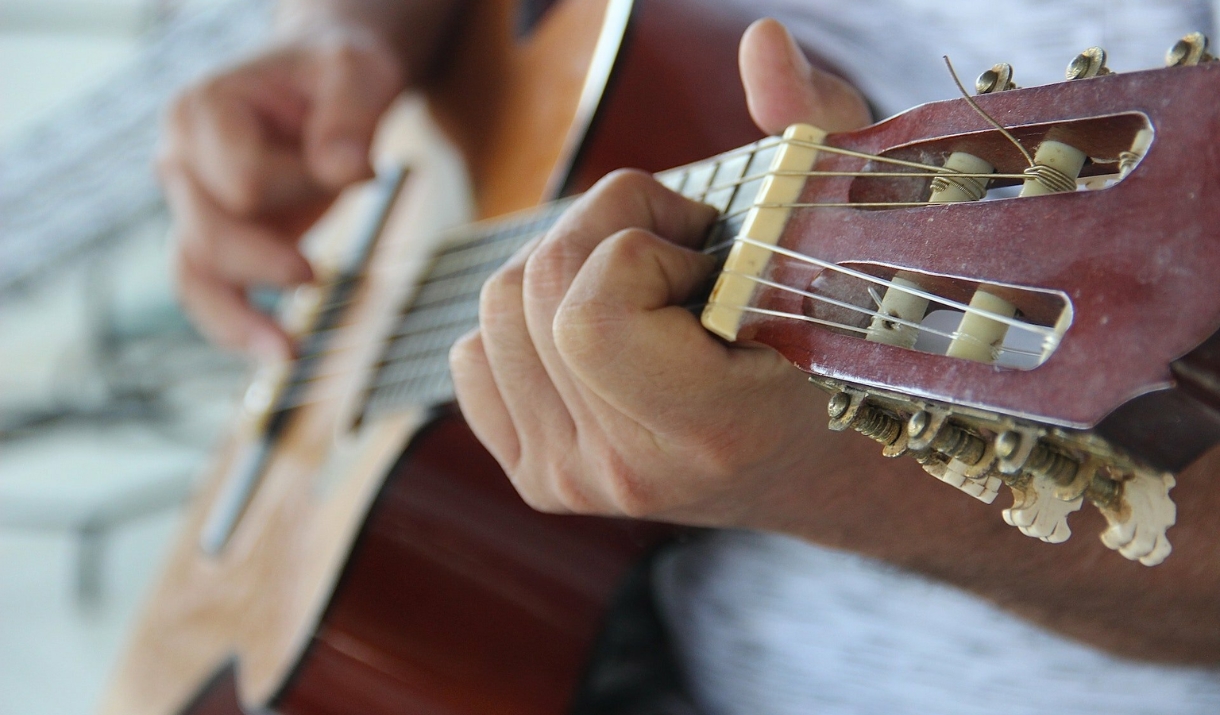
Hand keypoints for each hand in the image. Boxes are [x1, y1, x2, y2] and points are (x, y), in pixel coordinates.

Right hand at [160, 28, 404, 359]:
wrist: (326, 86)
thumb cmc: (337, 77)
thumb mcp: (357, 75)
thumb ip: (351, 117)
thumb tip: (346, 170)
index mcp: (203, 112)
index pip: (243, 178)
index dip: (300, 186)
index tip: (357, 169)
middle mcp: (181, 160)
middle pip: (206, 234)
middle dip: (261, 262)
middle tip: (314, 276)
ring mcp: (192, 203)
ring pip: (193, 276)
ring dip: (235, 322)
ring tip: (285, 352)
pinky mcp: (216, 238)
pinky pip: (210, 292)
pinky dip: (237, 327)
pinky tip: (276, 350)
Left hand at [449, 19, 872, 525]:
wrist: (807, 462)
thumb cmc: (834, 342)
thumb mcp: (844, 232)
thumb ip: (814, 129)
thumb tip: (760, 44)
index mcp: (710, 430)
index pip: (592, 317)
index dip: (636, 245)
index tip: (704, 255)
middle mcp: (626, 472)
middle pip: (532, 292)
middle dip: (606, 234)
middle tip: (681, 256)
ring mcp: (571, 481)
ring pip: (494, 310)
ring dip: (564, 268)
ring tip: (645, 290)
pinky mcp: (535, 475)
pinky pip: (472, 355)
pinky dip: (523, 319)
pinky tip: (597, 332)